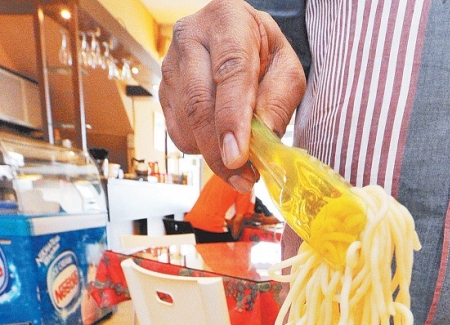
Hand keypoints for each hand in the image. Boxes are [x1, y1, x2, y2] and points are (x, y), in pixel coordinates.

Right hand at [159, 0, 305, 192]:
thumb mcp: (286, 69)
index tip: (238, 157)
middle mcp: (191, 37)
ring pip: (186, 124)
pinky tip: (219, 143)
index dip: (232, 119)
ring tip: (240, 166)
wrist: (233, 39)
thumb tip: (261, 142)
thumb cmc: (262, 54)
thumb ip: (278, 102)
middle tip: (243, 178)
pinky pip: (178, 133)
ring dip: (213, 155)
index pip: (229, 72)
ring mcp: (170, 64)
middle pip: (199, 104)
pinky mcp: (163, 91)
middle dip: (220, 150)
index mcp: (228, 20)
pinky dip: (201, 149)